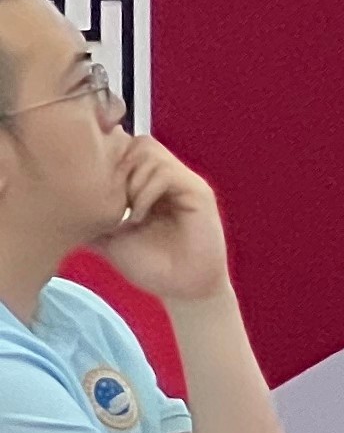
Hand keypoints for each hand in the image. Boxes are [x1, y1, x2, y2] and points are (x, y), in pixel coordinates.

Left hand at [89, 137, 227, 305]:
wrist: (182, 288)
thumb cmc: (150, 263)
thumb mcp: (108, 235)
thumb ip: (92, 214)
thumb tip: (57, 201)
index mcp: (149, 183)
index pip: (125, 149)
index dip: (107, 165)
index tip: (97, 195)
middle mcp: (168, 176)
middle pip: (136, 144)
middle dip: (117, 170)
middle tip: (114, 204)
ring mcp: (183, 182)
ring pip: (149, 153)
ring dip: (130, 182)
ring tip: (129, 213)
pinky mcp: (198, 192)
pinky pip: (165, 173)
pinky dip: (146, 193)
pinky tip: (141, 217)